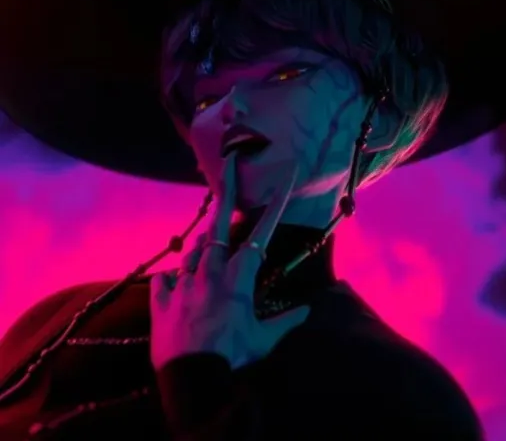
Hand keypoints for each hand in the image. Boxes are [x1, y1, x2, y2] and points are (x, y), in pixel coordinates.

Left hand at [150, 155, 309, 370]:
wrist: (193, 378)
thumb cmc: (233, 356)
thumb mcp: (263, 340)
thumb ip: (285, 321)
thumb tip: (307, 310)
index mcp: (236, 279)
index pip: (259, 237)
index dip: (273, 208)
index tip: (285, 181)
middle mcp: (209, 272)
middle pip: (219, 226)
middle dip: (227, 192)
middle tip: (229, 163)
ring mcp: (182, 283)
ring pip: (192, 250)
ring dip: (202, 243)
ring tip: (208, 241)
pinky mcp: (161, 299)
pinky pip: (164, 280)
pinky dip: (170, 279)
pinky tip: (173, 281)